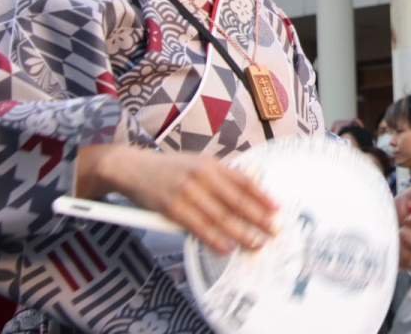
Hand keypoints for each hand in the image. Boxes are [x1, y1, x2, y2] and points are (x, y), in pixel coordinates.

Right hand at [77, 144, 278, 254]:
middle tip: (273, 230)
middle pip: (237, 199)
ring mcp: (187, 191)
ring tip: (255, 243)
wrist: (133, 168)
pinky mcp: (172, 208)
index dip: (262, 196)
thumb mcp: (197, 164)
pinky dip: (214, 238)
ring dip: (240, 232)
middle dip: (258, 217)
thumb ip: (220, 176)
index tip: (277, 209)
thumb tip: (247, 191)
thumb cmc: (169, 170)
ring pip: (220, 216)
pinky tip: (226, 247)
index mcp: (211, 164)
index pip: (243, 180)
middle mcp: (201, 175)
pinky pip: (198, 227)